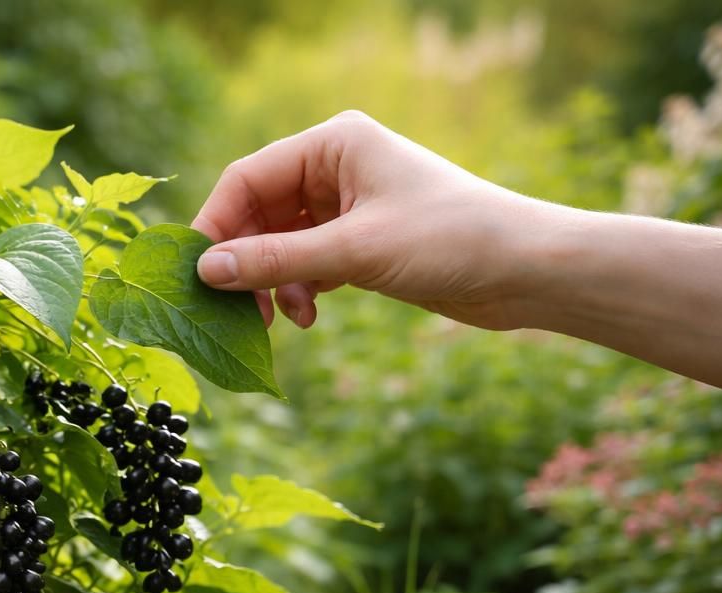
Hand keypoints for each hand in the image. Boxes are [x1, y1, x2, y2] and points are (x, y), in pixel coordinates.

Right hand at [192, 110, 541, 330]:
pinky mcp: (361, 241)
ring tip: (280, 320)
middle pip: (258, 213)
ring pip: (280, 243)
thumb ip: (275, 260)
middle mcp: (336, 167)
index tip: (196, 275)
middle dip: (244, 262)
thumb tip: (206, 271)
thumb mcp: (354, 251)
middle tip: (234, 310)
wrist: (525, 270)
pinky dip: (298, 289)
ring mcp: (348, 205)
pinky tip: (309, 316)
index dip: (215, 225)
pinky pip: (306, 262)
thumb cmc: (449, 240)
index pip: (247, 178)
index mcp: (333, 143)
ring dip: (272, 282)